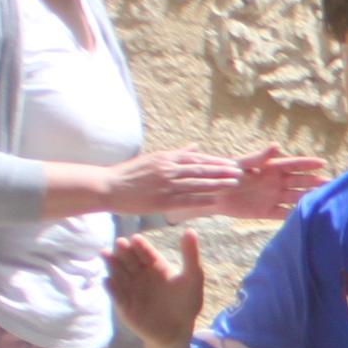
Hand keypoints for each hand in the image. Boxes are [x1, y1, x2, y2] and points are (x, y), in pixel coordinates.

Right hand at [99, 148, 250, 216]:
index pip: (197, 158)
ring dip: (217, 183)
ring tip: (234, 184)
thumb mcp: (154, 159)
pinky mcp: (161, 200)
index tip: (232, 163)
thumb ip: (177, 154)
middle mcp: (167, 169)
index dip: (216, 161)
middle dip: (222, 170)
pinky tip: (216, 201)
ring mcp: (165, 185)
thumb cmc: (130, 174)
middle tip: (240, 172)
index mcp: (166, 158)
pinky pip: (186, 200)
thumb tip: (195, 146)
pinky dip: (202, 199)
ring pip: (196, 183)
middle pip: (200, 168)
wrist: (108, 186)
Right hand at [106, 230, 208, 347]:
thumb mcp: (192, 279)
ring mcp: (130, 289)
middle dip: (124, 252)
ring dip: (112, 265)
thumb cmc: (186, 303)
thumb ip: (190, 256)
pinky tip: (108, 281)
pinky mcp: (124, 305)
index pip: (146, 253)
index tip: (136, 239)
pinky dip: (112, 288)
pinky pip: (117, 295)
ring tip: (106, 254)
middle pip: (130, 260)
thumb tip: (190, 230)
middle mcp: (140, 274)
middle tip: (120, 243)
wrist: (177, 332)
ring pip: (119, 274)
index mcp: (156, 266)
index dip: (141, 246)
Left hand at [233, 146, 327, 218]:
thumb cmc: (225, 174)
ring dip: (309, 198)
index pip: (293, 164)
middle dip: (315, 182)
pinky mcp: (266, 211)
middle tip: (331, 184)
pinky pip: (283, 214)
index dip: (307, 164)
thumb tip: (277, 146)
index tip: (323, 163)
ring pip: (296, 198)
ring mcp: (272, 197)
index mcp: (271, 168)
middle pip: (299, 182)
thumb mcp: (241, 164)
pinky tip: (307, 218)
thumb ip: (259, 157)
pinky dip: (294, 216)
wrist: (212, 193)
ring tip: (324, 200)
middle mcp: (275, 182)